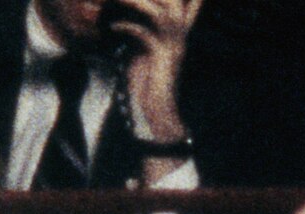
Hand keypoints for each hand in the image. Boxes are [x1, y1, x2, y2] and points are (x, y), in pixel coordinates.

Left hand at [107, 0, 203, 148]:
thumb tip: (126, 22)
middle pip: (172, 1)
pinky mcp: (159, 57)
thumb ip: (142, 36)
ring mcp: (171, 45)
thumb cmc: (148, 86)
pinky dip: (127, 27)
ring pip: (158, 12)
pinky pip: (144, 34)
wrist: (156, 112)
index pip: (190, 5)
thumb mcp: (144, 56)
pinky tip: (114, 25)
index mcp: (179, 34)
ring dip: (137, 3)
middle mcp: (178, 36)